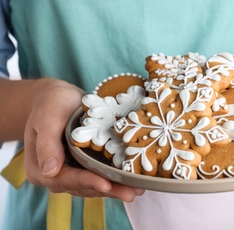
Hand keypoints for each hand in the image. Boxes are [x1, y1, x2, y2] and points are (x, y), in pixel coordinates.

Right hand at [23, 78, 143, 200]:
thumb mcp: (47, 118)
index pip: (66, 179)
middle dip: (108, 190)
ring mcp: (72, 171)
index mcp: (39, 169)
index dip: (87, 182)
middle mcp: (55, 175)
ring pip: (95, 184)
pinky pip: (101, 175)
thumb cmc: (50, 104)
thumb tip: (49, 171)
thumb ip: (47, 144)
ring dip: (115, 188)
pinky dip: (115, 178)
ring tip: (136, 190)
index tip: (106, 184)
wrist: (58, 97)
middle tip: (130, 194)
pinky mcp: (85, 165)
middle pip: (83, 186)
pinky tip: (132, 181)